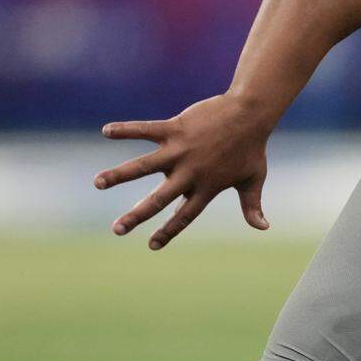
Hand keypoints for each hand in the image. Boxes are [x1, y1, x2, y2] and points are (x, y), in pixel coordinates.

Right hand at [93, 93, 271, 249]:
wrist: (251, 114)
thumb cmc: (251, 148)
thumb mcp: (254, 179)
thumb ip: (252, 206)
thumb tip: (263, 228)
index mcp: (207, 187)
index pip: (185, 216)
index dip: (169, 231)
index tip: (152, 246)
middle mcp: (190, 172)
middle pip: (159, 199)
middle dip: (137, 215)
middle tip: (116, 230)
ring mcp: (181, 150)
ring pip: (144, 165)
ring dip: (120, 174)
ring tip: (97, 182)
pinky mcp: (176, 128)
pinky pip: (145, 129)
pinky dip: (126, 129)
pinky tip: (106, 131)